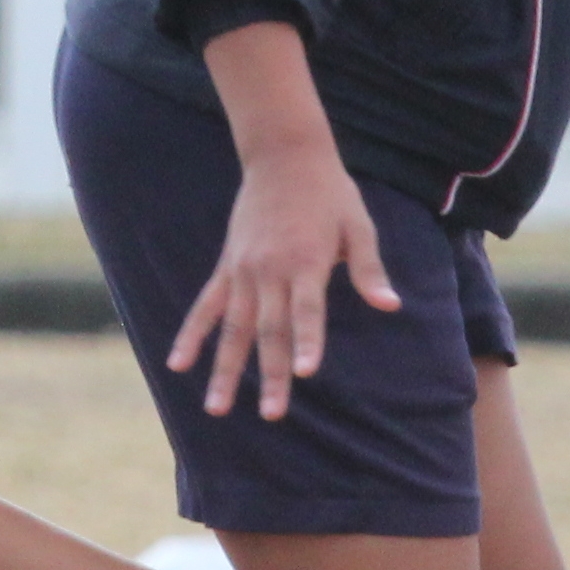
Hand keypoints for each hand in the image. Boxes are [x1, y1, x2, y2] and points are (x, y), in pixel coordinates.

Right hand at [170, 130, 393, 423]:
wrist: (284, 155)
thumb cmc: (330, 194)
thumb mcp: (358, 226)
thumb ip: (370, 269)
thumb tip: (392, 306)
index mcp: (306, 262)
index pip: (306, 311)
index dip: (305, 341)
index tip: (302, 372)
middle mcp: (270, 270)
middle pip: (270, 330)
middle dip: (269, 374)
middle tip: (271, 414)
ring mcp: (243, 270)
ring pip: (233, 328)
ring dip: (225, 369)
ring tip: (216, 409)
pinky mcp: (227, 266)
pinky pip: (206, 306)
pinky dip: (192, 335)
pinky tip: (177, 363)